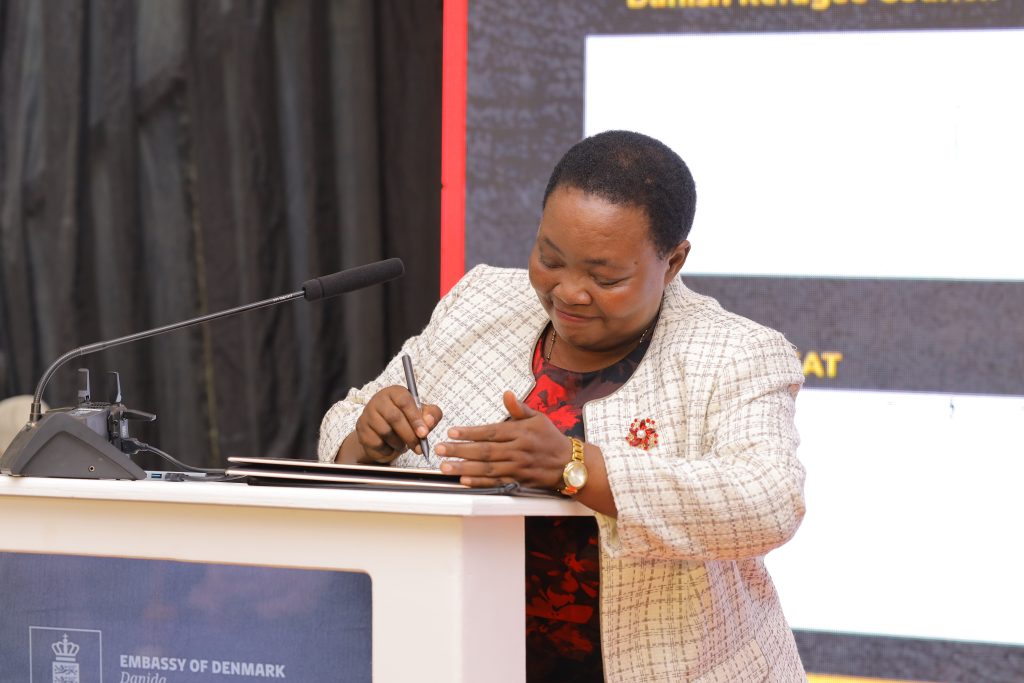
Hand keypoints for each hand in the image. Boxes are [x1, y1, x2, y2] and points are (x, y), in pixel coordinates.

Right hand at [351, 385, 441, 463]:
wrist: (384, 435)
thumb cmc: (406, 421)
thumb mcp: (423, 415)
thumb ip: (431, 415)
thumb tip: (429, 421)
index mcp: (395, 392)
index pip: (404, 401)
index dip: (415, 418)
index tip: (424, 433)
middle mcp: (379, 400)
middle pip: (394, 417)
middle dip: (409, 435)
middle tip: (418, 446)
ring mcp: (368, 414)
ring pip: (385, 431)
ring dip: (399, 443)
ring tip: (404, 445)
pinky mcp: (361, 429)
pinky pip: (376, 442)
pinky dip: (387, 449)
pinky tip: (391, 447)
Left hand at [435, 391, 569, 488]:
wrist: (569, 464)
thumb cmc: (551, 439)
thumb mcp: (538, 418)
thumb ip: (519, 408)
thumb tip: (507, 394)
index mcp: (521, 432)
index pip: (491, 432)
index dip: (470, 432)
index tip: (452, 432)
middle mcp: (518, 450)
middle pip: (484, 451)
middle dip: (460, 450)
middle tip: (441, 449)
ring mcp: (517, 468)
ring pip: (487, 468)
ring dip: (464, 468)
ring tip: (446, 466)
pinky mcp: (517, 481)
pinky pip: (495, 482)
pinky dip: (479, 482)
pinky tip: (464, 481)